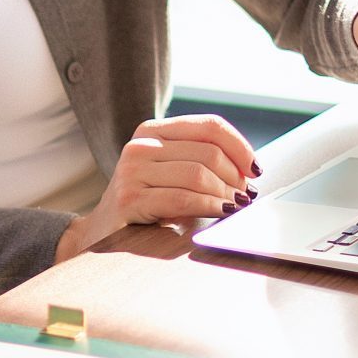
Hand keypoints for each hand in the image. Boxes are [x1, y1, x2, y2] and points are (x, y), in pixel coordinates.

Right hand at [56, 114, 257, 258]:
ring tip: (235, 207)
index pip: (209, 126)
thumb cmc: (146, 202)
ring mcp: (131, 171)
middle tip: (246, 196)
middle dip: (236, 177)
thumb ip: (201, 161)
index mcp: (152, 130)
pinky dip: (210, 207)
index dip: (240, 146)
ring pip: (198, 175)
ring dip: (226, 194)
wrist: (102, 231)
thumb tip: (249, 171)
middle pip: (208, 152)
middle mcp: (140, 145)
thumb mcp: (170, 172)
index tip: (256, 169)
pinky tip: (221, 213)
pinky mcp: (130, 199)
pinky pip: (182, 199)